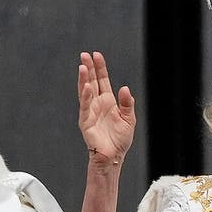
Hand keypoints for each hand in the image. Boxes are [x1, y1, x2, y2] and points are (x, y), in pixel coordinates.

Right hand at [78, 51, 135, 167]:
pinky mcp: (86, 122)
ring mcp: (90, 112)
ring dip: (83, 79)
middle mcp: (97, 104)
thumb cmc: (120, 140)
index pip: (102, 80)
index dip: (99, 68)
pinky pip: (85, 107)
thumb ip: (127, 103)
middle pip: (91, 82)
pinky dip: (86, 97)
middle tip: (84, 55)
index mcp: (108, 101)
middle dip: (88, 68)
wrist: (114, 156)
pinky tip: (86, 87)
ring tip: (82, 66)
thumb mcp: (129, 119)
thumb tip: (124, 88)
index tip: (96, 55)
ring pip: (85, 92)